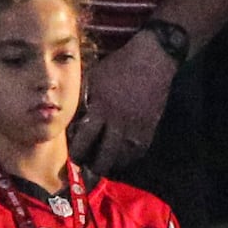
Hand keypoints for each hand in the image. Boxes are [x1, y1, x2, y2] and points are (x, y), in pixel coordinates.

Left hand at [76, 33, 173, 166]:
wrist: (152, 61)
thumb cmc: (118, 66)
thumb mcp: (94, 80)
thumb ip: (86, 103)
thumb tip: (79, 121)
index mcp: (101, 109)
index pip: (84, 141)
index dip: (77, 153)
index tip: (75, 155)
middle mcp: (119, 123)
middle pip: (105, 157)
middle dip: (94, 166)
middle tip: (89, 167)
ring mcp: (137, 127)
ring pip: (123, 158)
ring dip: (112, 163)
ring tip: (105, 162)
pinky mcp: (150, 128)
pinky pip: (138, 152)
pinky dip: (128, 157)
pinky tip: (121, 154)